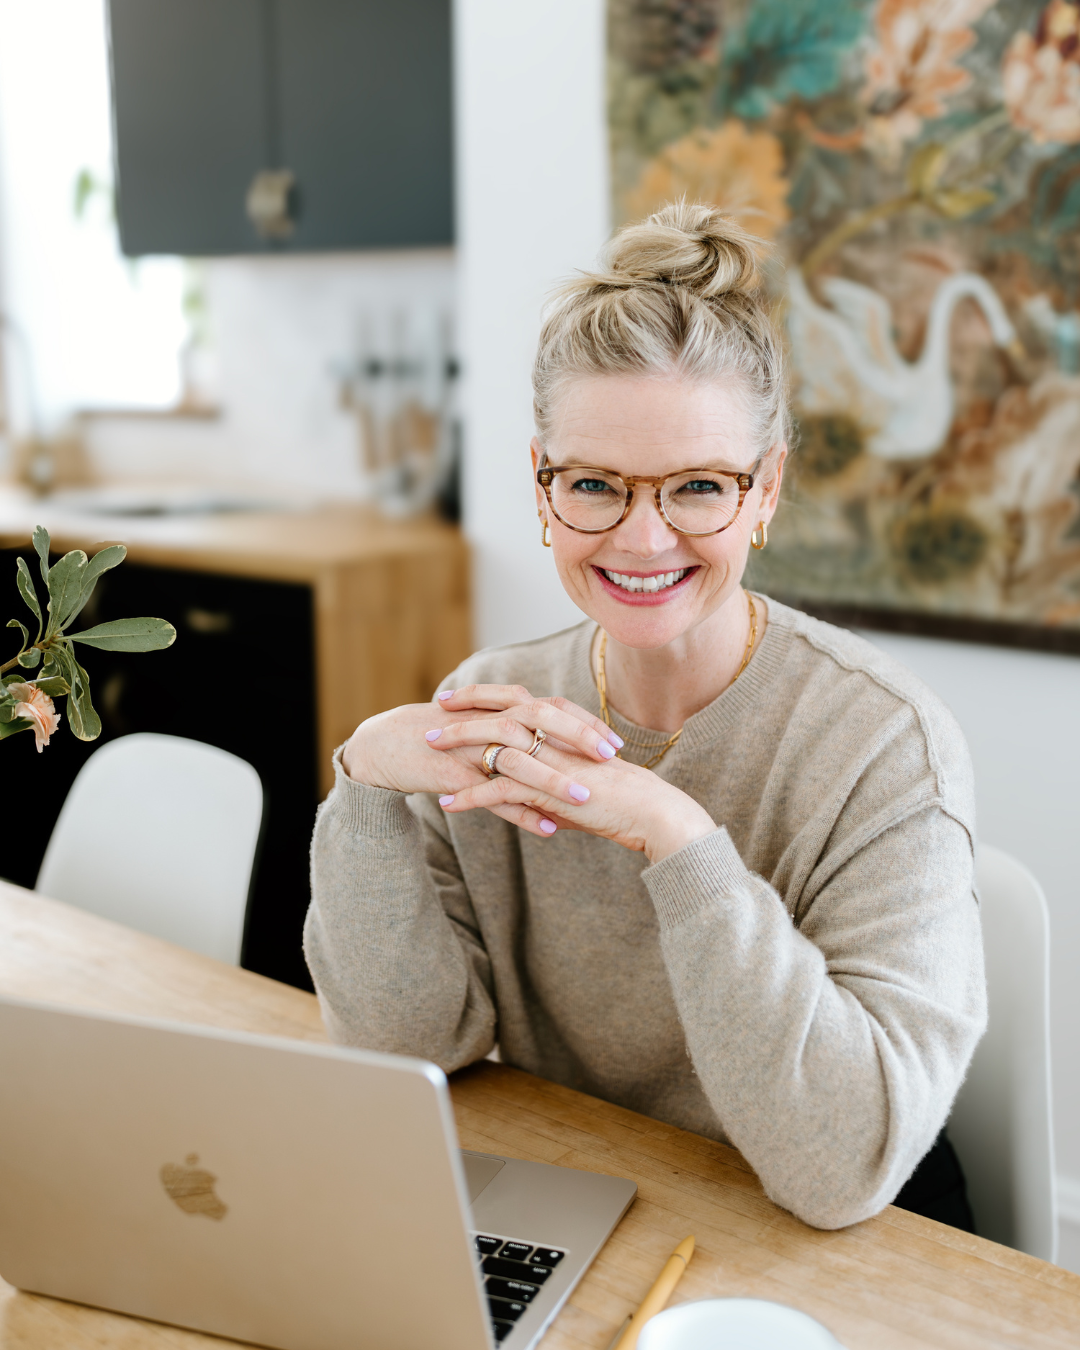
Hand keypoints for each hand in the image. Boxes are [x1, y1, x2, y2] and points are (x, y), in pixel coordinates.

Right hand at [341, 684, 626, 838]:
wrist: (386, 747)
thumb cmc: (439, 738)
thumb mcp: (481, 730)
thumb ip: (515, 734)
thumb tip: (552, 747)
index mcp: (500, 709)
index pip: (551, 708)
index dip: (584, 724)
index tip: (614, 743)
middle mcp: (490, 722)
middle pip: (541, 720)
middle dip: (578, 738)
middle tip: (609, 758)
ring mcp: (472, 747)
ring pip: (520, 760)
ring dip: (555, 780)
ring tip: (586, 800)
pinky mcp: (456, 776)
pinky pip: (494, 797)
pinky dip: (521, 814)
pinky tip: (548, 829)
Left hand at [428, 688, 715, 862]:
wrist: (649, 810)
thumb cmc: (621, 797)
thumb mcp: (580, 776)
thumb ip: (552, 772)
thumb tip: (529, 784)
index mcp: (563, 726)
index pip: (517, 699)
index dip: (485, 696)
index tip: (458, 697)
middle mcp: (554, 736)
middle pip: (499, 712)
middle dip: (464, 712)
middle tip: (435, 713)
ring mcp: (549, 761)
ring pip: (493, 746)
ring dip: (457, 749)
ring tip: (428, 752)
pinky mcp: (547, 790)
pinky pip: (499, 790)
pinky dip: (470, 796)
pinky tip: (448, 804)